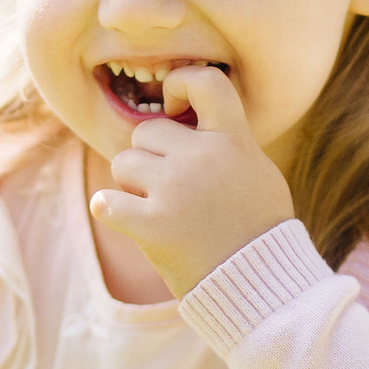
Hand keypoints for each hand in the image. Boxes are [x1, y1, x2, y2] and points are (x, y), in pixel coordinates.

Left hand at [91, 64, 297, 296]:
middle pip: (147, 131)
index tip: (174, 106)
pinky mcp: (152, 225)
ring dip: (132, 185)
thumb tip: (195, 119)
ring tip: (158, 209)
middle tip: (170, 189)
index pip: (204, 80)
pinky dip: (109, 209)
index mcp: (233, 140)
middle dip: (150, 157)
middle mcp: (203, 157)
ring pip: (124, 163)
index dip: (180, 83)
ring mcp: (176, 190)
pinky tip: (120, 216)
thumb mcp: (259, 173)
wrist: (262, 287)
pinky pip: (106, 202)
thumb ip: (229, 143)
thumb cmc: (259, 231)